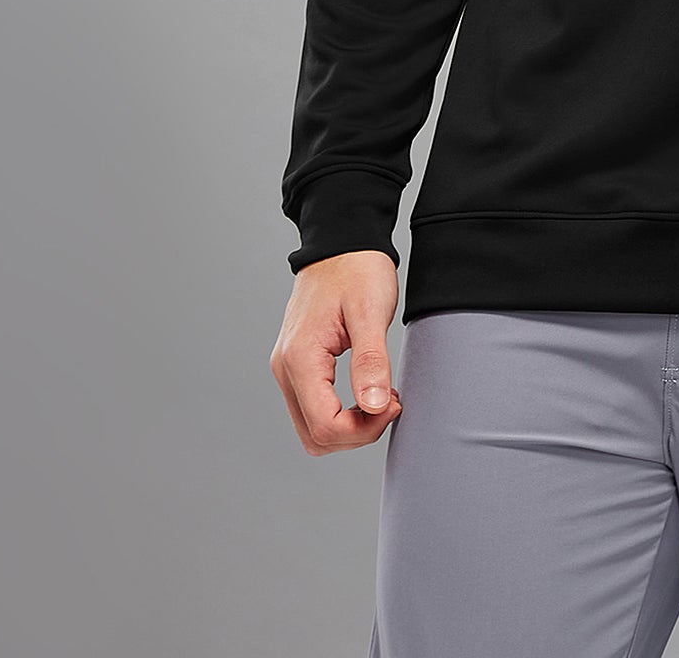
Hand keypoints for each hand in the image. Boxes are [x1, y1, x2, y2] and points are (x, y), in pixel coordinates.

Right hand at [270, 251, 403, 454]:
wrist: (342, 242)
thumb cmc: (357, 269)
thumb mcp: (370, 311)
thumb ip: (370, 361)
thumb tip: (374, 407)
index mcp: (300, 358)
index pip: (324, 426)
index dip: (363, 428)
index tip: (393, 403)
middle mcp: (286, 368)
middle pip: (315, 436)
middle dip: (356, 432)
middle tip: (389, 402)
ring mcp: (288, 367)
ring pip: (312, 427)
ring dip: (348, 425)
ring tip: (379, 395)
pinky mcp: (298, 365)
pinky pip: (314, 407)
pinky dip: (341, 411)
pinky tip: (367, 389)